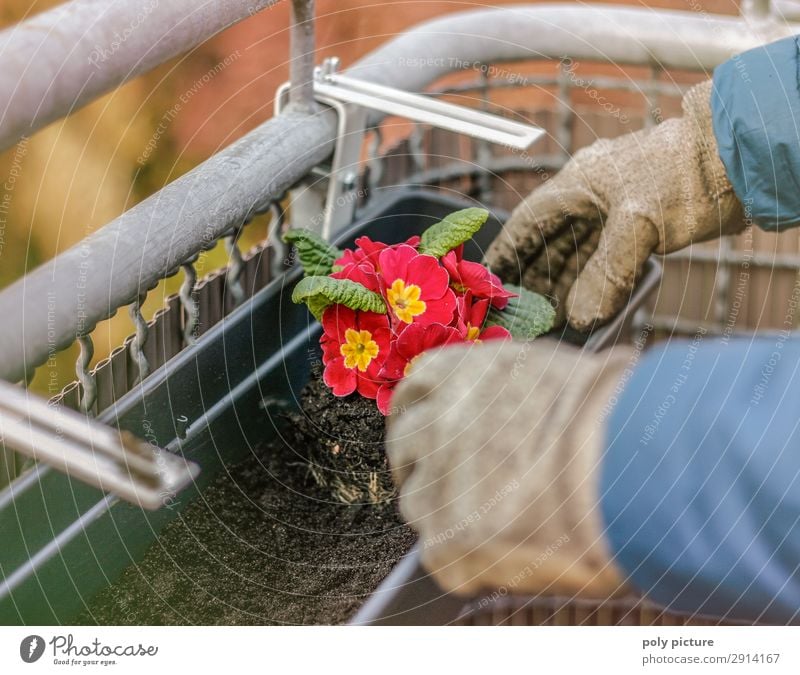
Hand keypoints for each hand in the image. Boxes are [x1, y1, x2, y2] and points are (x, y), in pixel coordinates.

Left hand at [385, 339, 631, 597]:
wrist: (635, 463)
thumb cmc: (616, 416)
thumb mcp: (554, 372)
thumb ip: (511, 388)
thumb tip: (510, 403)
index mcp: (461, 375)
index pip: (415, 390)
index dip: (424, 413)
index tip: (431, 428)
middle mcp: (437, 422)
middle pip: (404, 445)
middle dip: (424, 462)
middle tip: (457, 482)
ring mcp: (438, 481)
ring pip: (417, 502)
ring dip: (446, 513)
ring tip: (497, 523)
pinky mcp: (449, 538)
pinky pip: (439, 556)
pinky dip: (468, 561)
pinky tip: (507, 555)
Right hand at [485, 80, 744, 330]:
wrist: (741, 159)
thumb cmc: (685, 177)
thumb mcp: (639, 225)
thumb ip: (606, 273)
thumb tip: (582, 317)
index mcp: (579, 183)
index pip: (529, 220)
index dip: (507, 250)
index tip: (491, 276)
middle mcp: (591, 196)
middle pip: (550, 240)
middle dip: (534, 276)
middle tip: (520, 309)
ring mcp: (616, 211)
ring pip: (577, 252)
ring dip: (563, 283)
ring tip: (548, 316)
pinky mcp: (640, 225)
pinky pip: (604, 258)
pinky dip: (593, 281)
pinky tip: (585, 304)